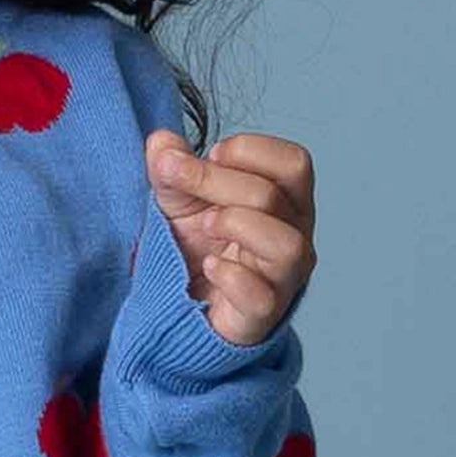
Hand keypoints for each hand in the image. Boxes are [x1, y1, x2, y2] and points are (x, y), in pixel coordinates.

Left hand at [145, 129, 316, 345]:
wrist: (180, 304)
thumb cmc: (195, 247)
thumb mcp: (177, 198)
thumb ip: (171, 167)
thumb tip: (161, 141)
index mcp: (286, 201)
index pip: (293, 163)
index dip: (248, 150)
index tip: (210, 156)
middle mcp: (295, 236)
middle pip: (274, 197)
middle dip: (216, 182)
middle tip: (183, 184)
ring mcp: (284, 278)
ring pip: (285, 244)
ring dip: (236, 225)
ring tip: (206, 226)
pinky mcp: (262, 315)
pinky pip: (261, 296)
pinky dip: (230, 275)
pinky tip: (207, 266)